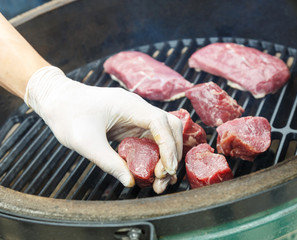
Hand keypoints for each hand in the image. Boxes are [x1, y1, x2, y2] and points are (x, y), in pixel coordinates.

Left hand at [25, 66, 182, 191]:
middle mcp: (138, 108)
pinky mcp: (132, 124)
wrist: (58, 100)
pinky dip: (156, 155)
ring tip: (160, 180)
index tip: (167, 169)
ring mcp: (137, 116)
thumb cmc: (68, 115)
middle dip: (172, 153)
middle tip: (164, 178)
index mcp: (130, 105)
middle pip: (170, 127)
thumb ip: (109, 162)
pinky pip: (152, 138)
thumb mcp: (86, 142)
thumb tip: (130, 182)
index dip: (168, 147)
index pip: (160, 123)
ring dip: (167, 156)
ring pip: (164, 134)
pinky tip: (152, 170)